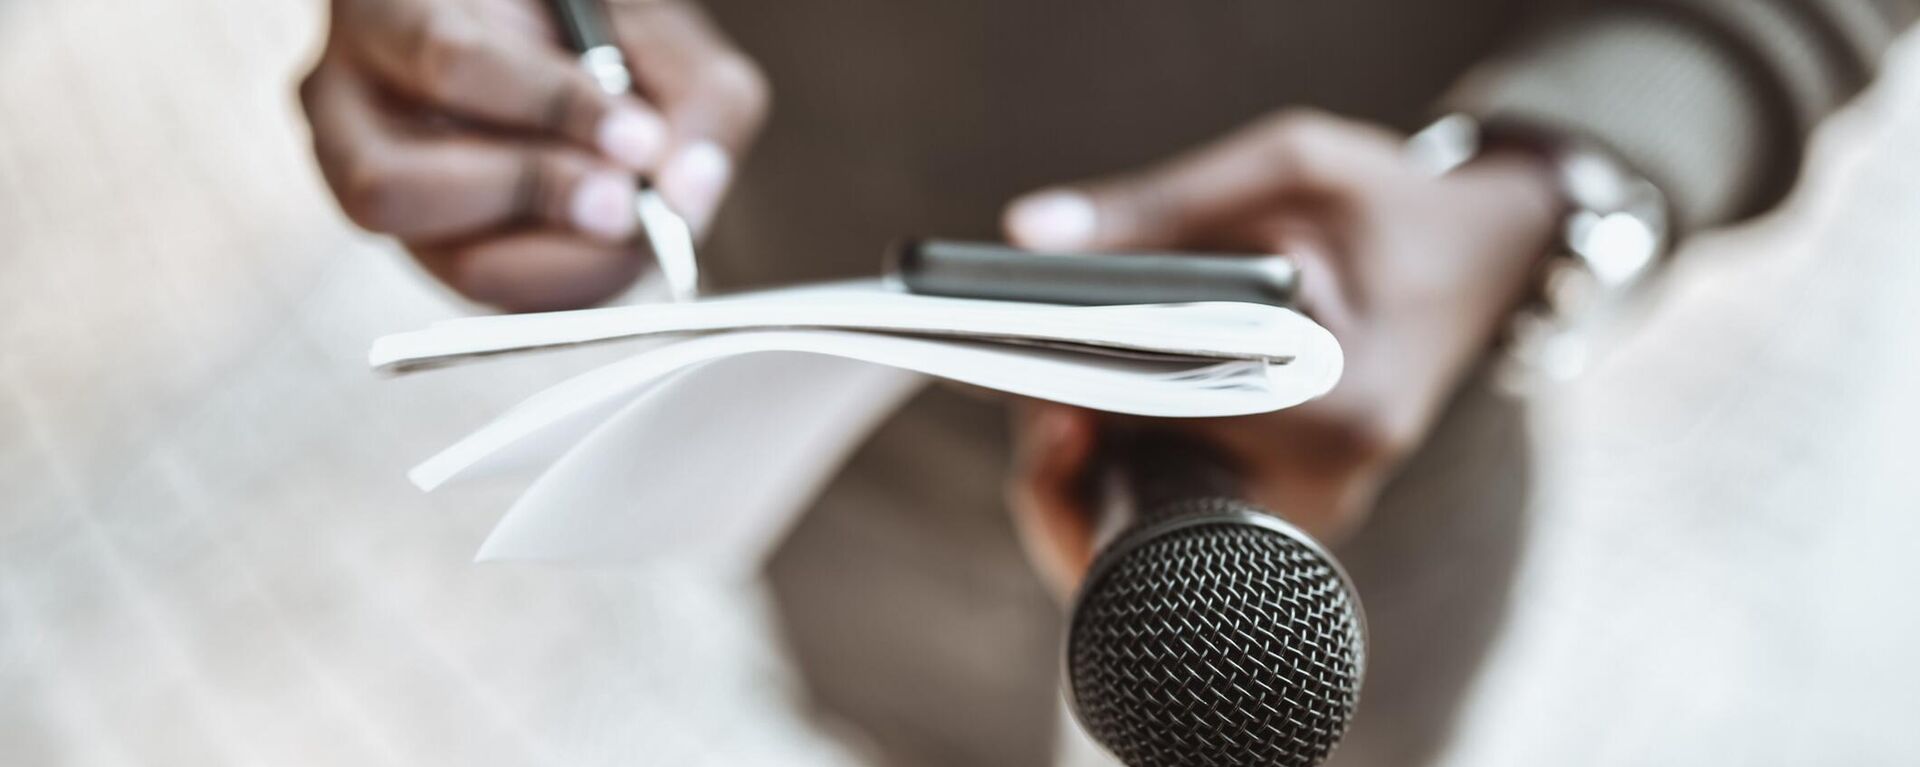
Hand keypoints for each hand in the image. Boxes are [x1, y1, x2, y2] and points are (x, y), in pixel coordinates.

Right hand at [302, 0, 767, 311]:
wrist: (572, 56)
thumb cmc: (596, 33)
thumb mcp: (659, 38)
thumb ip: (695, 99)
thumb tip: (688, 196)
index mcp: (385, 13)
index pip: (444, 60)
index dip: (548, 108)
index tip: (640, 138)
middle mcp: (345, 108)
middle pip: (393, 188)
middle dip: (531, 198)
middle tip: (626, 201)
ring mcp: (372, 196)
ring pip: (440, 262)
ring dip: (557, 259)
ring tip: (629, 222)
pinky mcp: (432, 258)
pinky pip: (495, 299)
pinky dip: (570, 284)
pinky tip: (614, 247)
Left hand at [1000, 110, 1559, 597]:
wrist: (1483, 257)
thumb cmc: (1387, 206)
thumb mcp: (1288, 169)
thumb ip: (1158, 203)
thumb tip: (1024, 236)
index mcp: (1340, 403)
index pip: (1173, 425)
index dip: (1081, 405)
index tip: (1023, 378)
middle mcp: (1331, 480)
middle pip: (1156, 502)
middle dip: (1074, 457)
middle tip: (1028, 397)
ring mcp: (1314, 508)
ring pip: (1161, 529)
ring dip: (1093, 476)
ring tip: (1058, 405)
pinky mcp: (1295, 510)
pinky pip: (1187, 517)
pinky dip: (1131, 477)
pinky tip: (1102, 424)